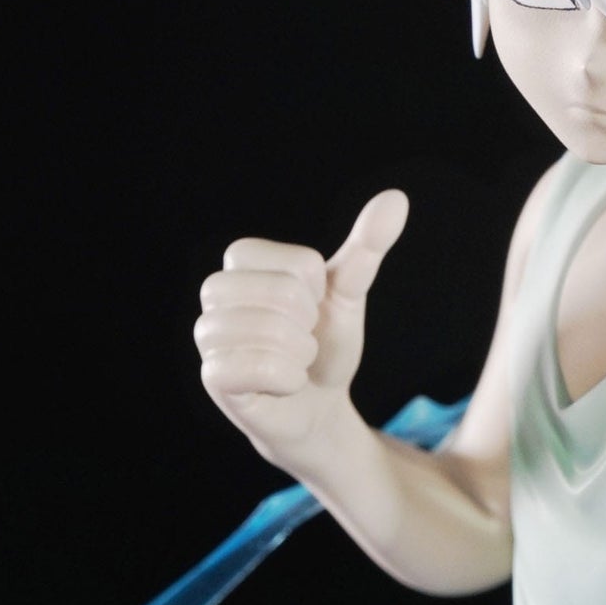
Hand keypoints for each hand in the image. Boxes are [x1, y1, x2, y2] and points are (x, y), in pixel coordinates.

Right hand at [194, 190, 407, 472]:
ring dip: (300, 353)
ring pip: (267, 332)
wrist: (319, 406)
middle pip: (282, 294)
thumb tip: (396, 198)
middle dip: (308, 322)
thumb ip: (367, 246)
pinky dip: (287, 379)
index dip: (318, 290)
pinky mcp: (213, 377)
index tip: (312, 308)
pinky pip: (256, 368)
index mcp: (244, 262)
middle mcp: (215, 294)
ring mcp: (209, 336)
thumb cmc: (325, 343)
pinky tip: (283, 384)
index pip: (299, 264)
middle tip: (303, 338)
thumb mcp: (349, 294)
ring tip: (293, 360)